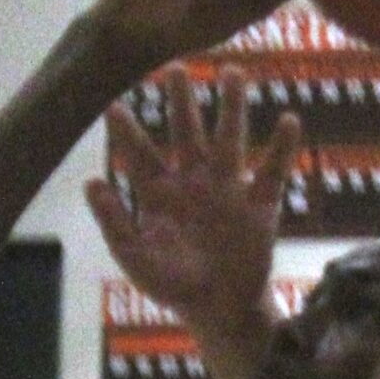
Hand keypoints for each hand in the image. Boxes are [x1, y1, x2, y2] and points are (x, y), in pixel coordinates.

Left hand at [88, 67, 301, 328]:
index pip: (141, 154)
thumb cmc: (172, 284)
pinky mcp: (260, 204)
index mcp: (160, 191)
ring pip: (230, 140)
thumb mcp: (135, 258)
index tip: (113, 106)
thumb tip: (91, 182)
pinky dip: (282, 147)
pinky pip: (272, 171)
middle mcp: (194, 180)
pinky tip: (288, 119)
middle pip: (187, 132)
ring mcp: (228, 188)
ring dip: (232, 108)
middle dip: (181, 102)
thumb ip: (114, 221)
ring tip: (233, 73)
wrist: (218, 310)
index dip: (127, 131)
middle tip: (175, 69)